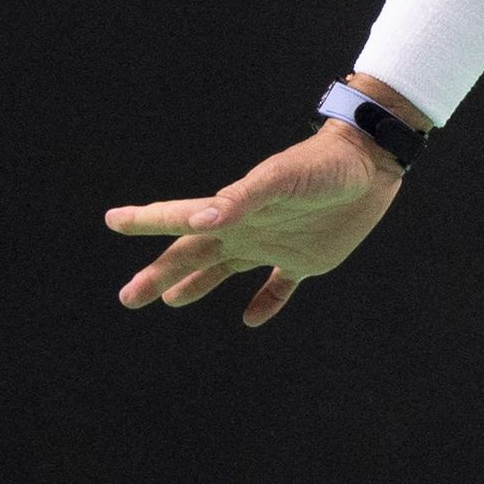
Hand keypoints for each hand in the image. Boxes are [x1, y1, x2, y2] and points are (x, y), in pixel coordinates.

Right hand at [105, 122, 403, 328]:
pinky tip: (251, 318)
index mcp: (233, 210)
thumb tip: (199, 222)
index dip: (145, 220)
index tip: (113, 220)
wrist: (370, 165)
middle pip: (192, 255)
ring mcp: (273, 244)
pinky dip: (265, 302)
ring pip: (224, 270)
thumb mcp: (280, 180)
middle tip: (128, 296)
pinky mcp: (306, 259)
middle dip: (159, 274)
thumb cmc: (322, 167)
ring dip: (197, 285)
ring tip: (171, 300)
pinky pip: (279, 286)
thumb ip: (241, 199)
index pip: (179, 218)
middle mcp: (246, 228)